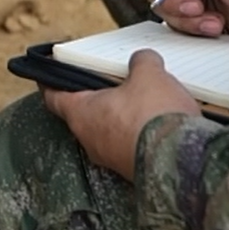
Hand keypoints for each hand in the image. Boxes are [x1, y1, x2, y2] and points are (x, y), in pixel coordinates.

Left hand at [40, 51, 200, 180]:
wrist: (181, 162)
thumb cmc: (153, 116)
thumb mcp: (148, 75)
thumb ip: (141, 62)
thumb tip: (143, 60)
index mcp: (82, 114)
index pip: (54, 97)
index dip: (49, 83)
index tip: (46, 75)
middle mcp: (91, 140)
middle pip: (84, 113)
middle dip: (96, 96)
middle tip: (109, 80)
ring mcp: (111, 158)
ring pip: (107, 130)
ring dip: (119, 115)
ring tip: (141, 98)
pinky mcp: (132, 169)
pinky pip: (128, 144)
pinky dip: (137, 131)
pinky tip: (156, 120)